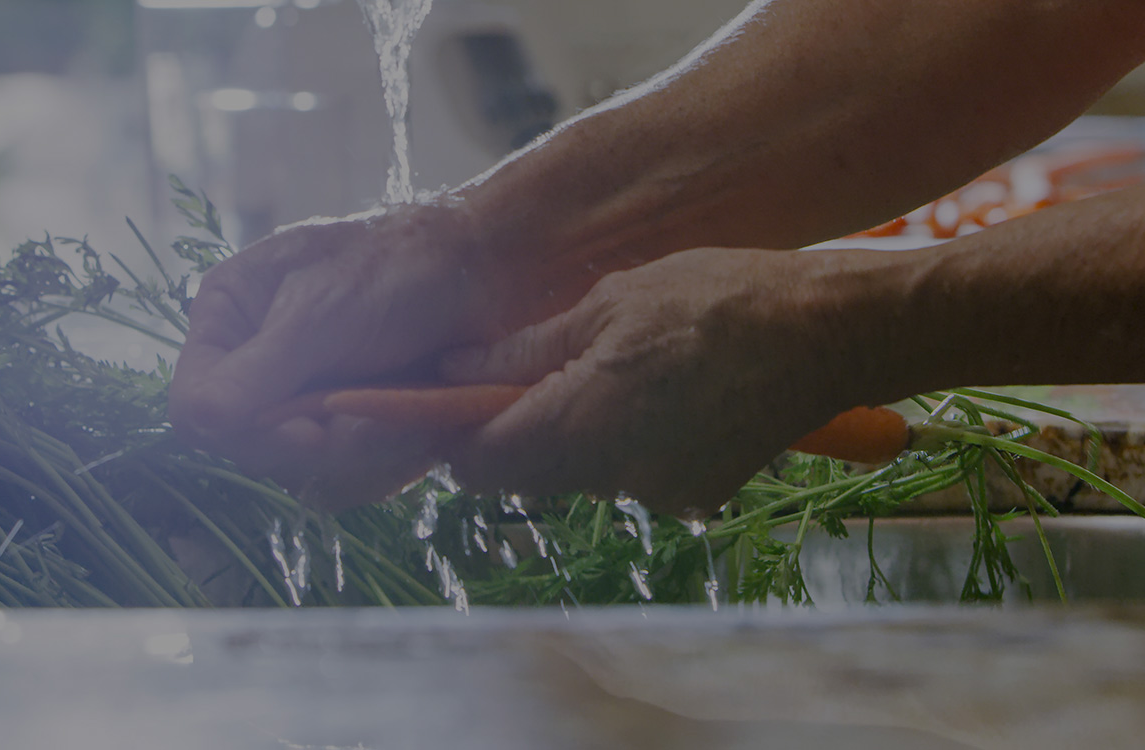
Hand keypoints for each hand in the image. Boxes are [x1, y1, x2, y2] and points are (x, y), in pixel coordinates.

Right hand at [169, 199, 547, 508]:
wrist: (488, 269)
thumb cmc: (399, 267)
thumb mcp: (318, 313)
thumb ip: (254, 373)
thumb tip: (192, 425)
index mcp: (229, 317)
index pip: (195, 408)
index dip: (248, 430)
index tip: (312, 429)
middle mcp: (257, 362)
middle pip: (253, 449)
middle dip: (323, 441)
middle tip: (379, 416)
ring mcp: (306, 398)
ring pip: (307, 471)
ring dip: (366, 450)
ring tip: (411, 405)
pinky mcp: (352, 426)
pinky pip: (352, 474)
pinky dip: (390, 455)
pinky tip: (422, 422)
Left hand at [439, 246, 874, 516]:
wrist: (831, 334)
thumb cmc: (718, 300)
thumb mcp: (609, 303)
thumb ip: (524, 349)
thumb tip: (453, 369)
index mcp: (579, 425)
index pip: (477, 461)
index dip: (453, 430)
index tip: (452, 395)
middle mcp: (612, 477)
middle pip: (525, 469)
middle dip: (515, 423)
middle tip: (537, 361)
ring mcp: (657, 493)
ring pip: (578, 470)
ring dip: (574, 427)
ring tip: (618, 362)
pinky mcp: (692, 496)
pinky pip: (630, 471)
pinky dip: (626, 438)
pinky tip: (663, 389)